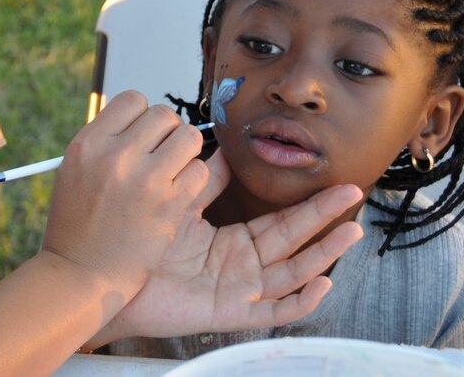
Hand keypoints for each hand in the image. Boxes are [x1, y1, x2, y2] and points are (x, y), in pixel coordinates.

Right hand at [41, 91, 211, 301]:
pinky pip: (201, 171)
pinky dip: (194, 180)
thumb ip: (105, 142)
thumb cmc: (77, 225)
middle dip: (168, 133)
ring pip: (189, 137)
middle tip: (160, 156)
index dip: (142, 116)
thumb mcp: (75, 171)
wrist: (81, 273)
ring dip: (186, 154)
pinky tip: (177, 195)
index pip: (133, 100)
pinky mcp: (170, 204)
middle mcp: (116, 155)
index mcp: (89, 142)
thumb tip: (141, 120)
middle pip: (164, 115)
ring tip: (171, 174)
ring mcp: (145, 179)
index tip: (141, 136)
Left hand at [87, 153, 363, 344]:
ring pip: (292, 273)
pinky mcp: (230, 314)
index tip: (334, 182)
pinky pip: (272, 312)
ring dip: (323, 254)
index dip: (308, 205)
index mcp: (233, 243)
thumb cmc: (142, 246)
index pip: (280, 221)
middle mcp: (243, 267)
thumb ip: (205, 183)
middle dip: (324, 219)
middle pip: (294, 241)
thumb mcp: (180, 208)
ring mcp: (240, 292)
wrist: (109, 277)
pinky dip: (299, 302)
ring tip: (351, 231)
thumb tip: (224, 150)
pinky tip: (321, 285)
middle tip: (353, 195)